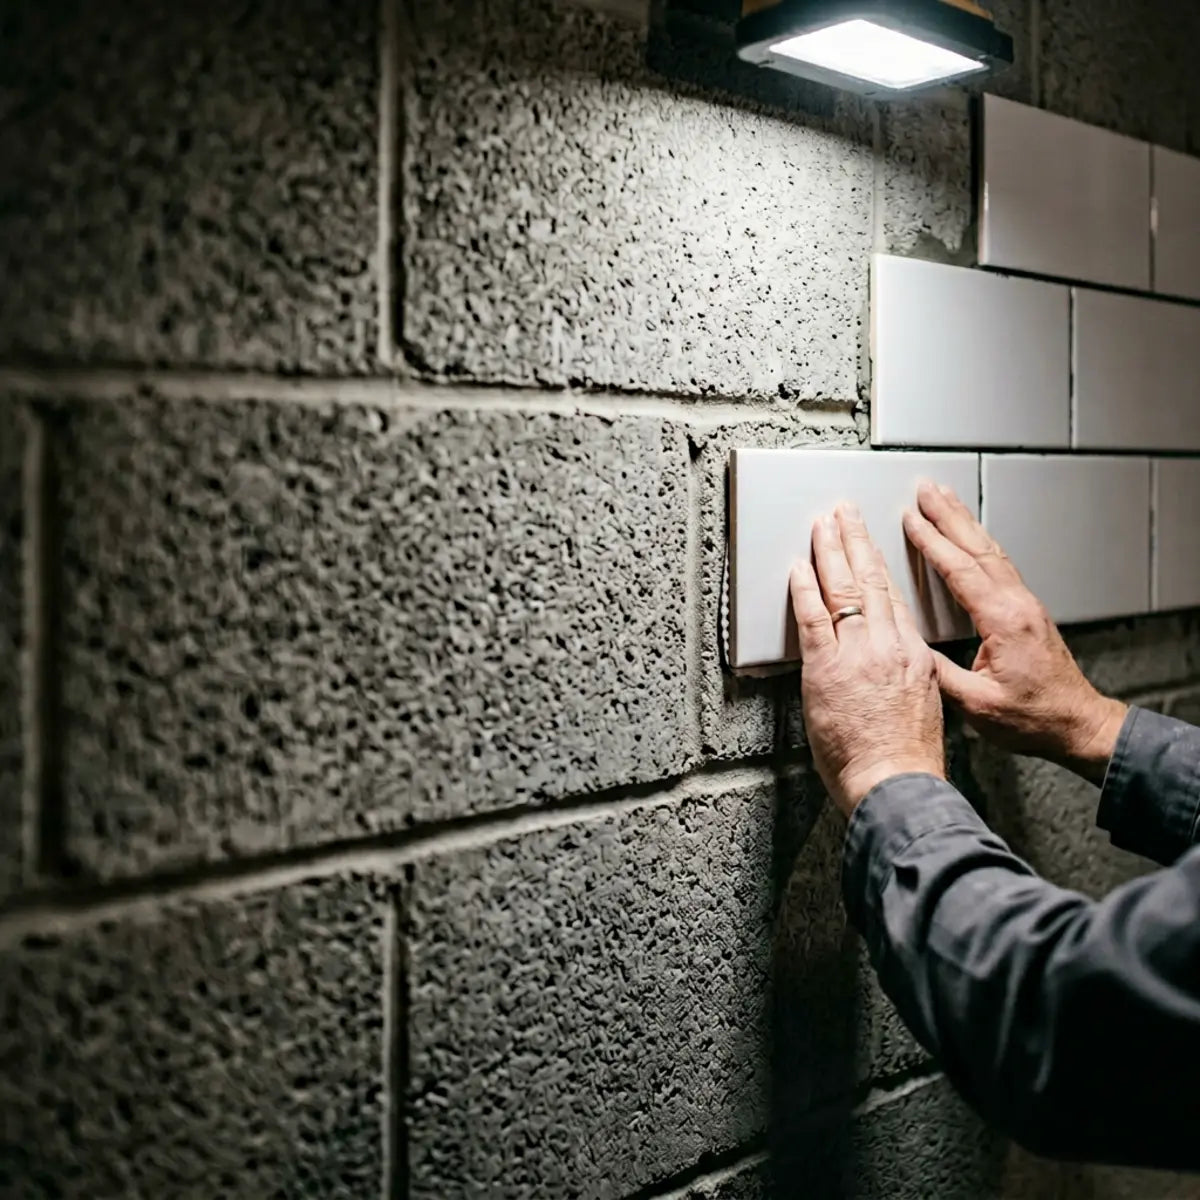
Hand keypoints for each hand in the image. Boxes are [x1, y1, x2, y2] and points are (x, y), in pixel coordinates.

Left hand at [791, 503, 945, 817]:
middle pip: (871, 580)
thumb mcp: (923, 706)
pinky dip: (804, 587)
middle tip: (845, 514)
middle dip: (856, 541)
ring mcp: (857, 652)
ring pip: (843, 587)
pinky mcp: (827, 666)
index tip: (872, 548)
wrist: (898, 782)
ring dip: (830, 550)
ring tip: (823, 524)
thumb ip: (904, 677)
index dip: (880, 567)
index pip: (894, 598)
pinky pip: (812, 615)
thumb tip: (887, 670)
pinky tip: (797, 566)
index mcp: (914, 655)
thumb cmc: (908, 759)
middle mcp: (889, 645)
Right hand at [903, 482, 1126, 784]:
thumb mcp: (976, 703)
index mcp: (1003, 622)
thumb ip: (938, 673)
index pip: (960, 570)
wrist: (1076, 724)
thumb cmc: (1034, 718)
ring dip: (964, 522)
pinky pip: (998, 564)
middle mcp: (1017, 605)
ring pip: (990, 551)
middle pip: (977, 548)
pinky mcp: (1027, 612)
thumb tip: (906, 648)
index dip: (932, 543)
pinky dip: (978, 542)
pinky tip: (969, 537)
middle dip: (949, 515)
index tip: (911, 520)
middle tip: (927, 490)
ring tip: (944, 500)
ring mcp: (1025, 605)